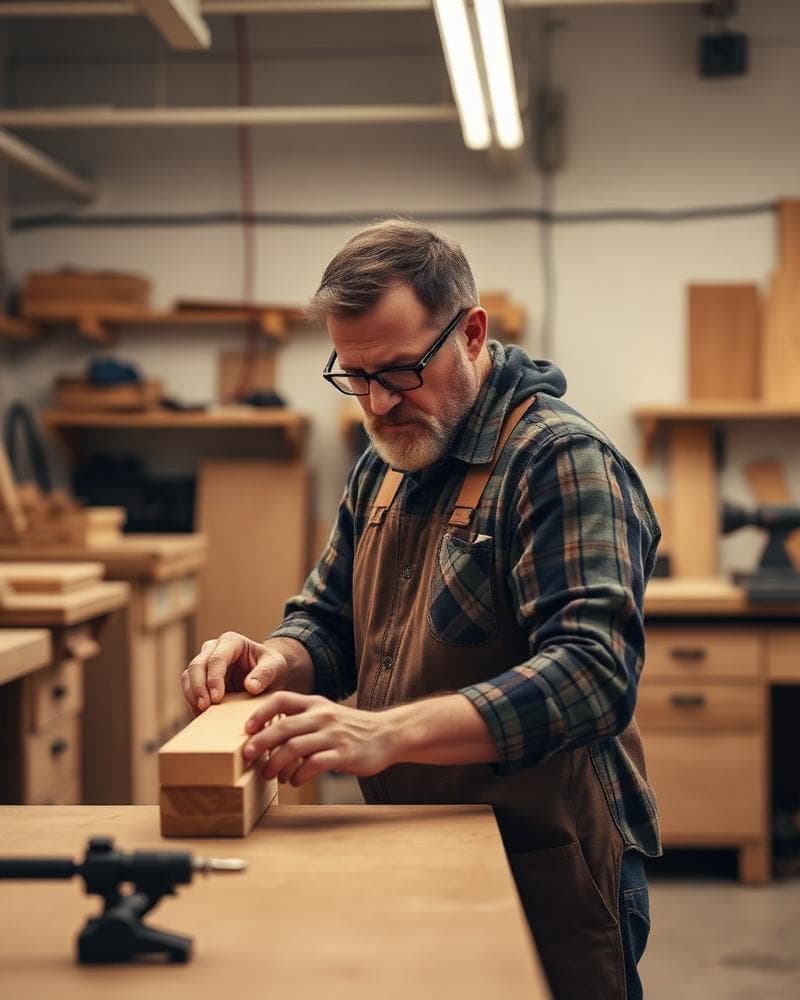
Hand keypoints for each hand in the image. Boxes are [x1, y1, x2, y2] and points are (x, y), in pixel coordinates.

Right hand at [182, 632, 289, 713]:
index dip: (214, 678)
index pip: (217, 658)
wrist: (268, 674)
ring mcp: (205, 662)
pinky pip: (189, 687)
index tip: (216, 698)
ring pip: (188, 675)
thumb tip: (250, 686)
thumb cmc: (272, 666)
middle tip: (204, 707)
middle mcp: (214, 648)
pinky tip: (201, 714)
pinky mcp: (200, 677)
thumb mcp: (275, 666)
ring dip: (192, 694)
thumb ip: (265, 674)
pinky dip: (192, 700)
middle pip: (197, 665)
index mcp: (232, 642)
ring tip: (200, 712)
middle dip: (198, 687)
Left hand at [242, 691, 394, 786]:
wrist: (387, 735)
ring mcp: (334, 735)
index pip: (282, 699)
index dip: (260, 712)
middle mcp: (323, 716)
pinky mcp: (344, 754)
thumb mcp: (326, 714)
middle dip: (261, 742)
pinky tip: (294, 781)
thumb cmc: (350, 728)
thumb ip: (301, 721)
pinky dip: (298, 775)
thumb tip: (266, 737)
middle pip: (284, 726)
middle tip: (248, 757)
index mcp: (315, 703)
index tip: (246, 729)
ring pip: (295, 748)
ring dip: (276, 764)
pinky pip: (314, 765)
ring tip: (270, 775)